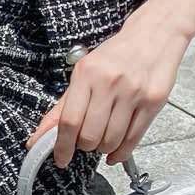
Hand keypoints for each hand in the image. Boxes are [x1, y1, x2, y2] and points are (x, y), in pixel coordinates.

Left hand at [27, 19, 189, 168]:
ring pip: (111, 140)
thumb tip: (41, 135)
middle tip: (85, 142)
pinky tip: (115, 152)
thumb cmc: (116, 56)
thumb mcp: (83, 73)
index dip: (62, 146)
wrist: (153, 36)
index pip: (69, 121)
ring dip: (103, 148)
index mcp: (86, 74)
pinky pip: (134, 139)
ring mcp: (133, 93)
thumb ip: (62, 106)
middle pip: (90, 135)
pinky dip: (121, 152)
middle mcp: (109, 83)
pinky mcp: (153, 102)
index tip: (60, 158)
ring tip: (102, 139)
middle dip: (84, 146)